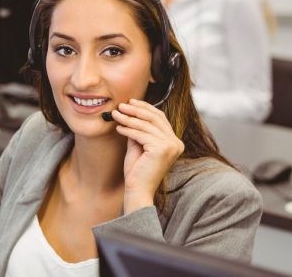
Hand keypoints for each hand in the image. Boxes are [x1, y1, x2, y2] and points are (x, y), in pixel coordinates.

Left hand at [112, 99, 183, 213]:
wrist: (137, 189)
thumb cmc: (137, 170)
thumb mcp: (139, 145)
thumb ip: (138, 130)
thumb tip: (129, 111)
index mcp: (174, 142)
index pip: (160, 118)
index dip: (145, 108)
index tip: (131, 101)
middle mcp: (176, 143)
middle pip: (155, 118)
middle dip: (136, 110)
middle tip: (121, 105)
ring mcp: (171, 146)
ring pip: (146, 125)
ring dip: (128, 118)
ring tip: (115, 115)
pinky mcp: (161, 149)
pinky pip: (140, 134)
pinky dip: (128, 129)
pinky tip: (118, 128)